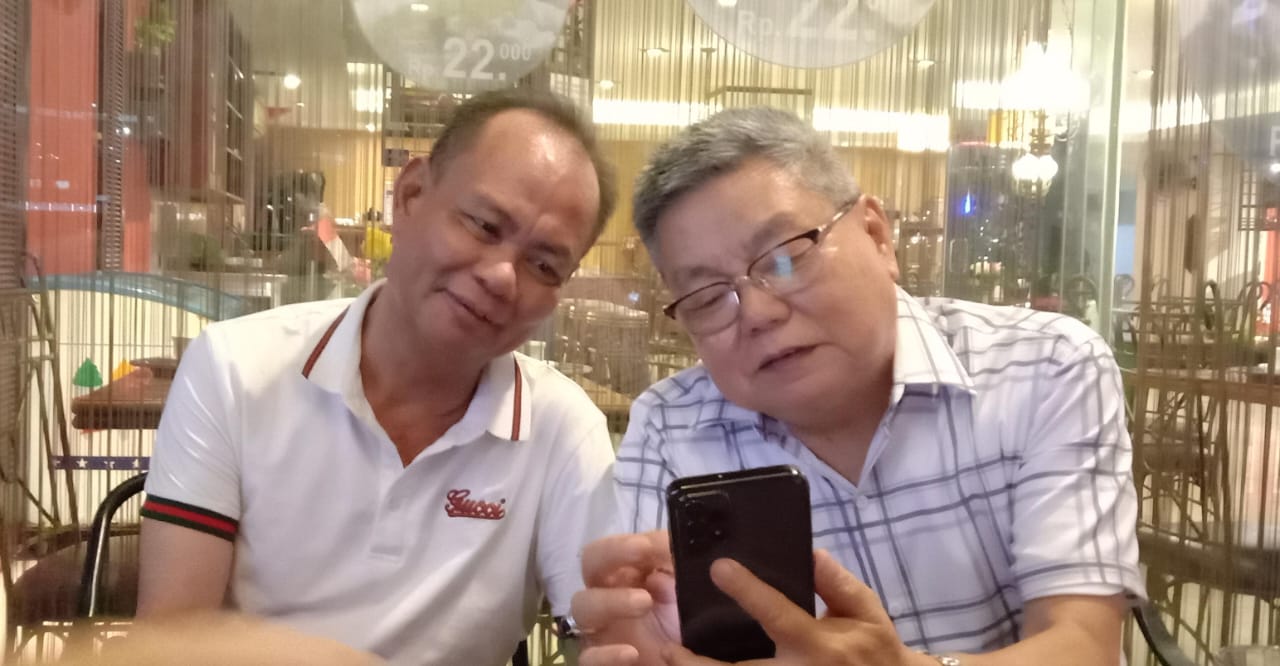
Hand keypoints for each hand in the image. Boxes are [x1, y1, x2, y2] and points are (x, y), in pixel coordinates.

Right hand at [572, 531, 680, 665]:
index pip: (608, 548)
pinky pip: (588, 659)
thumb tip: (673, 542)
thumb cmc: (686, 622)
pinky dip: (606, 655)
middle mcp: (608, 595)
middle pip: (589, 565)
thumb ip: (678, 562)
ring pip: (582, 608)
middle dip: (611, 554)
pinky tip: (631, 653)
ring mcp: (600, 629)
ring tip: (645, 603)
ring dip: (611, 601)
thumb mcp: (688, 588)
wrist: (690, 665)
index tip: (646, 545)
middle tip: (642, 554)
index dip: (621, 544)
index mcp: (626, 574)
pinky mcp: (602, 662)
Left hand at [662, 550, 931, 665]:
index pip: (774, 614)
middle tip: (669, 646)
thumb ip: (836, 582)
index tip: (718, 567)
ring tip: (672, 661)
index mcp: (818, 645)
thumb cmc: (877, 651)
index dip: (746, 589)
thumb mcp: (866, 610)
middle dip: (697, 663)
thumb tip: (809, 553)